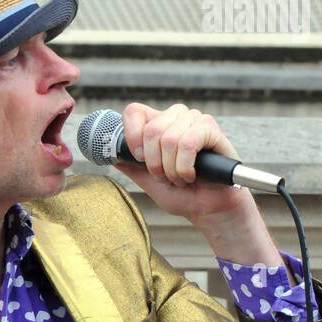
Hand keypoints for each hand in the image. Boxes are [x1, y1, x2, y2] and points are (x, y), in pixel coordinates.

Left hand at [113, 102, 247, 223]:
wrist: (208, 210)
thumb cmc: (183, 196)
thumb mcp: (149, 183)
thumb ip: (132, 168)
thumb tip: (112, 157)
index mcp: (158, 125)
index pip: (134, 111)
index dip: (131, 135)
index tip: (139, 159)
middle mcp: (175, 117)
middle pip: (151, 129)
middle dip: (155, 163)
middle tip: (166, 177)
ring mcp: (194, 120)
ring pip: (169, 139)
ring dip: (172, 169)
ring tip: (181, 179)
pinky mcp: (210, 128)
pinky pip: (187, 143)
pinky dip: (185, 167)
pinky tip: (192, 175)